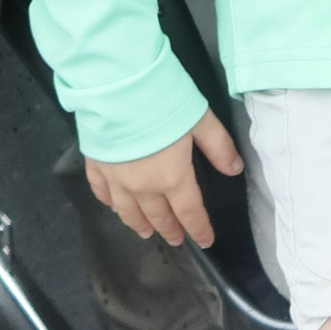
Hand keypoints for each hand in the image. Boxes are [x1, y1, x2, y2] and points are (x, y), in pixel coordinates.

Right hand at [85, 109, 243, 246]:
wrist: (117, 88)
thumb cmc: (164, 101)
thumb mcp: (201, 119)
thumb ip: (218, 146)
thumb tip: (235, 170)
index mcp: (173, 178)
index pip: (190, 212)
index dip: (199, 228)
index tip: (205, 241)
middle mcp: (143, 188)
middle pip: (159, 216)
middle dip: (170, 229)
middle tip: (176, 239)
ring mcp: (116, 180)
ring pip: (128, 212)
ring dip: (139, 224)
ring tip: (145, 232)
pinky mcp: (96, 166)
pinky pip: (102, 193)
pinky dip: (110, 204)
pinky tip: (113, 206)